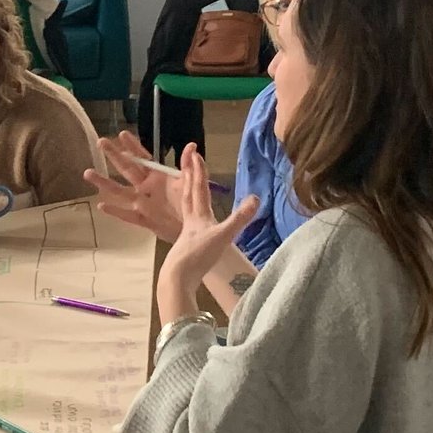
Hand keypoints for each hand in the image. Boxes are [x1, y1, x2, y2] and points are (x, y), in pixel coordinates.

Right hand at [85, 131, 180, 242]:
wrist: (194, 227)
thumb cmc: (191, 203)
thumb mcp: (190, 183)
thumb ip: (188, 165)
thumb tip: (191, 145)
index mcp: (157, 176)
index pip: (143, 158)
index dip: (133, 146)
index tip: (122, 134)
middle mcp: (146, 187)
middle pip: (127, 169)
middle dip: (114, 155)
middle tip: (101, 141)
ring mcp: (143, 203)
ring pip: (120, 191)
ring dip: (105, 182)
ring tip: (88, 172)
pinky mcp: (144, 219)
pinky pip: (127, 215)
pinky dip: (115, 211)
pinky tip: (101, 206)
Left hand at [155, 146, 256, 324]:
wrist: (177, 278)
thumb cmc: (198, 255)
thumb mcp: (223, 236)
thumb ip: (239, 218)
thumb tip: (256, 198)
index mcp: (199, 216)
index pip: (199, 188)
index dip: (198, 170)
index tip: (196, 153)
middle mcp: (191, 221)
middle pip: (188, 193)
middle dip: (189, 176)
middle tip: (188, 160)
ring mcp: (187, 235)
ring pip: (186, 208)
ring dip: (187, 194)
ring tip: (186, 185)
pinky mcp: (185, 248)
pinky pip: (187, 224)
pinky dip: (190, 216)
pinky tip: (192, 224)